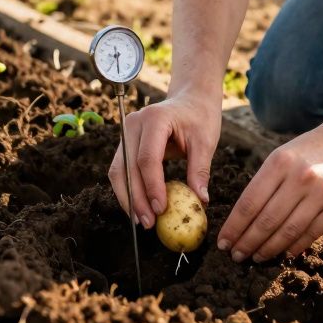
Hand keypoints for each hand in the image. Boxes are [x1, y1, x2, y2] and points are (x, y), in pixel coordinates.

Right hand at [109, 96, 219, 229]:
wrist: (190, 100)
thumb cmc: (199, 118)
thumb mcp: (205, 141)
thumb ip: (199, 170)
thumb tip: (201, 200)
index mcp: (155, 119)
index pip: (147, 159)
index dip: (152, 187)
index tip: (161, 209)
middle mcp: (133, 124)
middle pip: (128, 167)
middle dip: (136, 199)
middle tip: (148, 223)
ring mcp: (126, 132)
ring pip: (117, 171)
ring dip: (127, 198)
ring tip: (142, 220)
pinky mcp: (125, 142)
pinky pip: (121, 170)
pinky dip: (127, 190)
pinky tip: (139, 208)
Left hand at [217, 124, 322, 262]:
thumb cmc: (307, 151)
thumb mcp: (281, 156)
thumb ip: (263, 183)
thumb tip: (241, 221)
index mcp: (279, 163)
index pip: (249, 203)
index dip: (234, 227)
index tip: (223, 242)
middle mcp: (300, 178)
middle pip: (266, 220)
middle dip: (247, 242)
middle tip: (235, 255)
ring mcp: (321, 193)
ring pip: (288, 231)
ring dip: (268, 249)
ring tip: (256, 257)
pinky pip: (311, 233)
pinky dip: (295, 247)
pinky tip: (282, 254)